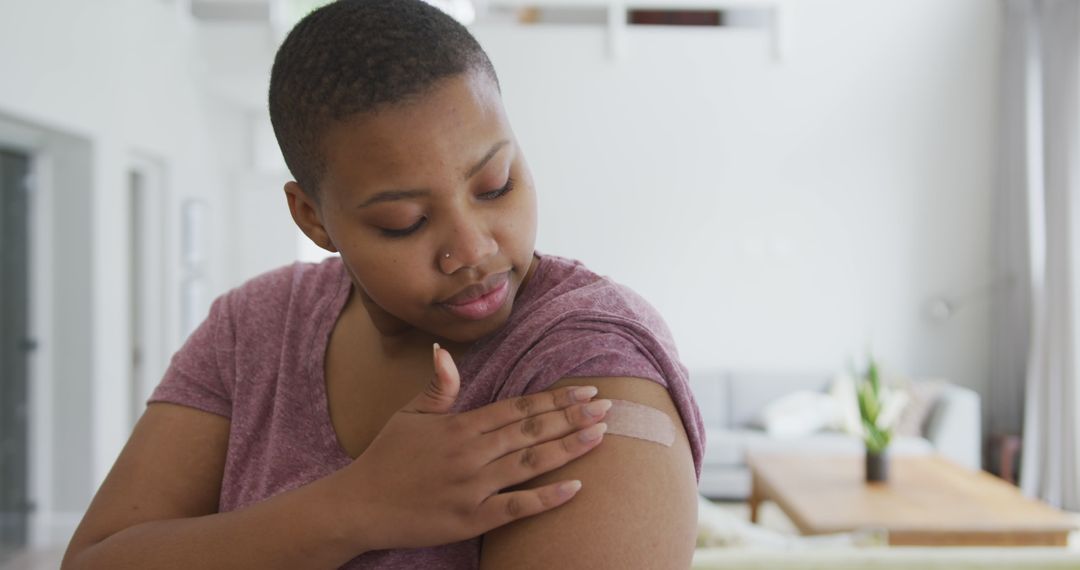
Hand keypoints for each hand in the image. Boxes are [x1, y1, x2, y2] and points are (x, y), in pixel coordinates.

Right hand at [342, 344, 609, 550]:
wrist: (359, 506)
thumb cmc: (385, 458)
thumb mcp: (408, 414)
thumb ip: (438, 386)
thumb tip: (443, 349)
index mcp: (460, 426)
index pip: (518, 408)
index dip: (554, 399)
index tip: (585, 391)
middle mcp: (471, 454)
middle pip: (531, 431)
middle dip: (572, 418)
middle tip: (609, 408)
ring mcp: (473, 488)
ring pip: (530, 465)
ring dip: (568, 449)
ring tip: (600, 437)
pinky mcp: (471, 519)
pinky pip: (516, 508)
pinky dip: (547, 498)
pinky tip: (576, 487)